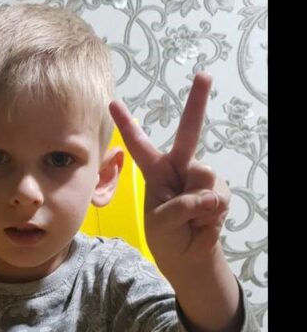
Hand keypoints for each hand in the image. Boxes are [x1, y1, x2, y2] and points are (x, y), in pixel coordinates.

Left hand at [110, 74, 228, 279]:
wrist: (189, 257)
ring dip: (195, 203)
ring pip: (202, 176)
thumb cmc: (167, 236)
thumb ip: (181, 207)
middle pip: (189, 131)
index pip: (139, 144)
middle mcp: (180, 167)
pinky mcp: (219, 191)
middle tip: (204, 75)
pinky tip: (203, 221)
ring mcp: (201, 177)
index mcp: (156, 171)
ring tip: (190, 218)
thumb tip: (211, 197)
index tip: (112, 102)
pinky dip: (209, 214)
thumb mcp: (160, 223)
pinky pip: (216, 196)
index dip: (126, 124)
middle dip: (197, 102)